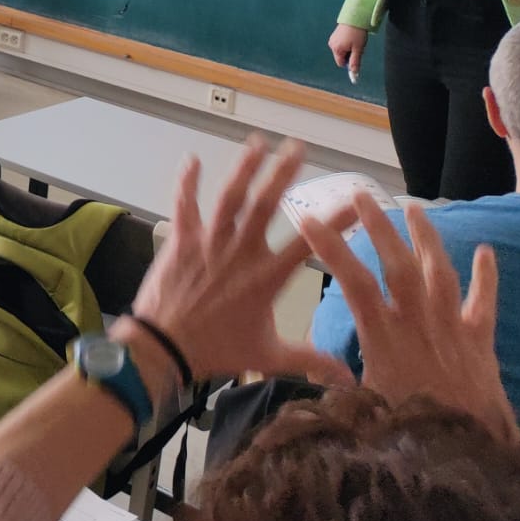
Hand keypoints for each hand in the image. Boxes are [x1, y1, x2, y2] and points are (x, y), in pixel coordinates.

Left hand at [127, 138, 357, 386]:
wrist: (164, 348)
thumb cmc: (217, 352)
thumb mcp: (268, 357)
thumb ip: (310, 359)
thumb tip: (351, 378)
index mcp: (266, 278)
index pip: (308, 245)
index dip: (334, 221)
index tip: (355, 200)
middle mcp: (239, 253)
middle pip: (265, 206)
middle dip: (282, 174)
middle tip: (297, 147)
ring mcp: (208, 243)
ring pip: (229, 198)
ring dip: (243, 169)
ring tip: (258, 142)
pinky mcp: (181, 241)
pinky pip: (185, 205)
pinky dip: (188, 182)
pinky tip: (193, 159)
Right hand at [300, 194, 519, 440]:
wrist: (465, 453)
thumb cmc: (407, 432)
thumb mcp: (361, 406)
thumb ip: (333, 382)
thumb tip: (306, 368)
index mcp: (383, 337)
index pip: (352, 281)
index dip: (330, 248)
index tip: (308, 219)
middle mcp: (417, 323)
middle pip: (398, 264)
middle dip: (379, 226)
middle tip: (362, 195)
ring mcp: (451, 328)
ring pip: (439, 272)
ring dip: (426, 237)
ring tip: (413, 208)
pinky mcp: (478, 340)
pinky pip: (483, 302)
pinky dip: (486, 275)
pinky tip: (485, 250)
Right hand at [329, 24, 367, 82]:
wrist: (354, 18)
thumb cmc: (357, 34)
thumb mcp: (358, 49)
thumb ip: (355, 62)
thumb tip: (354, 74)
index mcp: (337, 49)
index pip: (341, 63)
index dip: (349, 63)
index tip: (357, 57)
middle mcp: (332, 45)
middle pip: (341, 57)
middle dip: (349, 55)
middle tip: (358, 48)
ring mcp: (332, 40)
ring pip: (341, 51)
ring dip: (348, 49)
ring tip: (355, 41)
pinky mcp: (334, 35)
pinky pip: (340, 44)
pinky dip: (346, 44)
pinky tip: (352, 38)